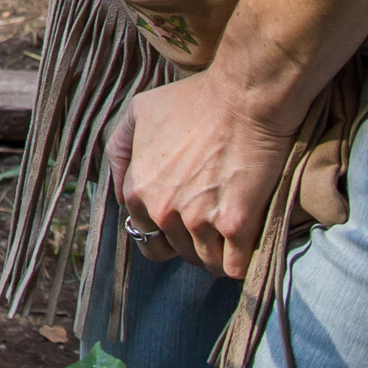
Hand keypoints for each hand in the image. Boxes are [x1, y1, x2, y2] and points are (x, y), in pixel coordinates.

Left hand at [110, 74, 299, 278]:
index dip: (166, 233)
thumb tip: (119, 186)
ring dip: (219, 254)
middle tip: (212, 223)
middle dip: (194, 242)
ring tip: (232, 232)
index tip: (185, 221)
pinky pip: (236, 267)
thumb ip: (121, 149)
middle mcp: (162, 211)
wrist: (243, 100)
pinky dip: (242, 262)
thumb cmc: (193, 102)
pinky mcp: (236, 225)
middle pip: (179, 252)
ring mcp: (199, 220)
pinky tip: (248, 244)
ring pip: (208, 262)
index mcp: (138, 190)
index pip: (146, 238)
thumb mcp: (139, 113)